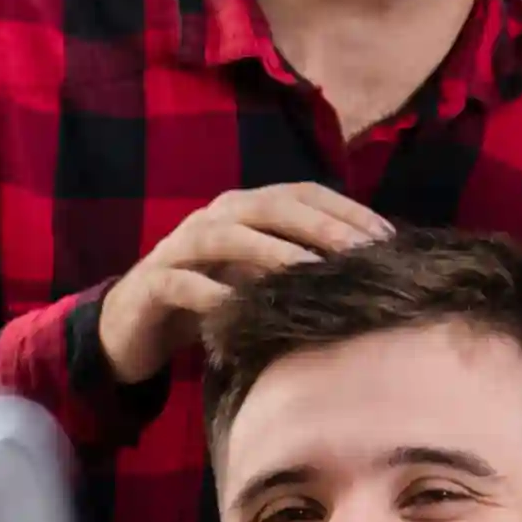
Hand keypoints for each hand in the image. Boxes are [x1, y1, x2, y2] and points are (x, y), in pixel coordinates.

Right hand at [96, 185, 392, 383]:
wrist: (134, 328)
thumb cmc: (210, 301)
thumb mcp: (260, 279)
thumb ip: (299, 267)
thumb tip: (371, 270)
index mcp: (244, 209)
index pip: (302, 194)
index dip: (346, 210)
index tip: (387, 239)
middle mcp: (214, 217)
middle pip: (270, 206)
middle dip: (319, 226)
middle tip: (359, 253)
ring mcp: (179, 247)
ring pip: (227, 236)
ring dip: (271, 253)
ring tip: (310, 274)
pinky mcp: (152, 284)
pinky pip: (183, 283)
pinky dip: (213, 295)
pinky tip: (242, 309)